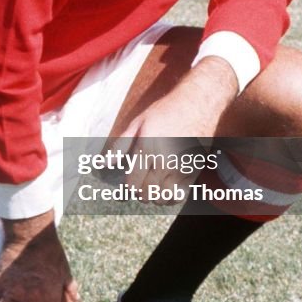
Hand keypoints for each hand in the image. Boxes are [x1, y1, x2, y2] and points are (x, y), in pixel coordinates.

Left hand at [119, 57, 238, 200]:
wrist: (198, 103)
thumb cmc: (166, 111)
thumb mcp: (138, 122)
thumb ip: (120, 145)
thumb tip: (103, 163)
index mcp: (147, 149)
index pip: (133, 184)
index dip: (128, 187)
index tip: (129, 181)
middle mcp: (164, 162)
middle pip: (146, 194)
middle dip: (139, 192)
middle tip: (140, 182)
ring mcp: (181, 169)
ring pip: (161, 198)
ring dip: (153, 196)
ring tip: (152, 184)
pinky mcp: (194, 171)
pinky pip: (178, 196)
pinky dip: (169, 197)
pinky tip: (165, 187)